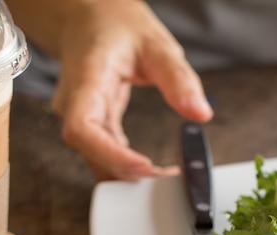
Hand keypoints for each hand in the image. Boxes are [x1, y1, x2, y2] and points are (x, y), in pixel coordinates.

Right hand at [51, 1, 212, 180]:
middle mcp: (75, 101)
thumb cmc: (119, 27)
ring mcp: (80, 113)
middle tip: (166, 176)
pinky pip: (103, 150)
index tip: (144, 166)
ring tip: (164, 175)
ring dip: (126, 172)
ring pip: (94, 156)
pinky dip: (126, 163)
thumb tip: (201, 112)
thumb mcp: (157, 45)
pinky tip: (152, 168)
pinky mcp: (91, 121)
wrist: (93, 17)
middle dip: (125, 170)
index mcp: (87, 78)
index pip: (83, 129)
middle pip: (89, 149)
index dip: (110, 155)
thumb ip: (179, 78)